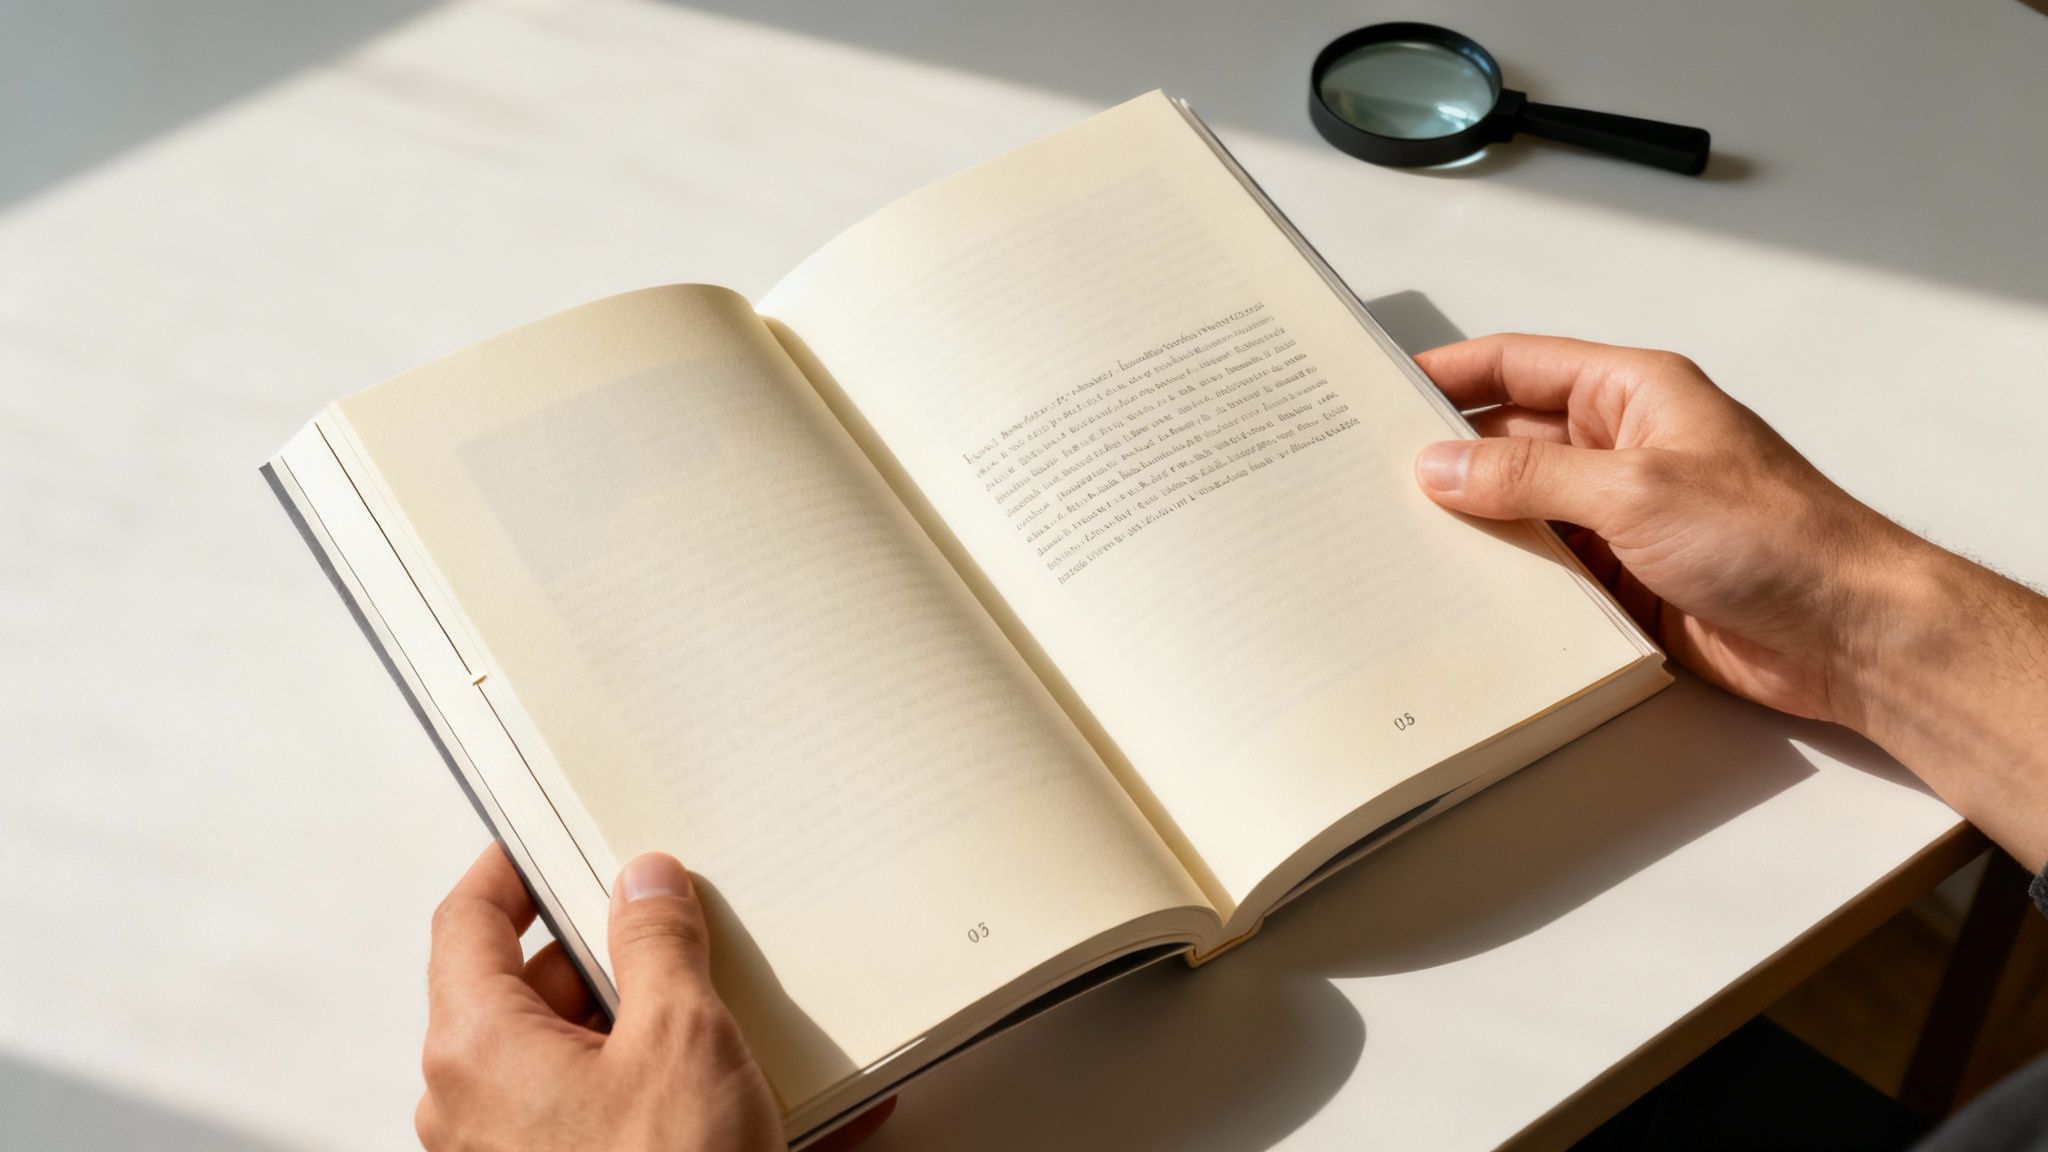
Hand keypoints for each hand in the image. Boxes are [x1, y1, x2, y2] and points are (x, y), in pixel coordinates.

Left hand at [416, 845, 892, 1151]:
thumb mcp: (680, 1036)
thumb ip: (656, 942)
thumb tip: (643, 884)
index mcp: (476, 1046)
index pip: (467, 922)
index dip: (512, 869)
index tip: (549, 840)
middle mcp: (471, 1103)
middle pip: (528, 989)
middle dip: (609, 953)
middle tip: (673, 922)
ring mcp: (510, 1151)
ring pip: (575, 1054)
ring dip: (647, 1025)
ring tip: (731, 1013)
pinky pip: (607, 1111)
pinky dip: (666, 1088)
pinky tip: (751, 1089)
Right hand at [1411, 334, 2047, 870]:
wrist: (1847, 633)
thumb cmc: (1772, 537)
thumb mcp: (1635, 489)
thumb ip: (1529, 477)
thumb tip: (1439, 465)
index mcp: (1632, 393)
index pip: (1518, 367)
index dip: (1449, 374)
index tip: (1379, 390)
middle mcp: (1621, 446)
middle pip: (1510, 441)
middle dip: (1446, 458)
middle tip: (1367, 476)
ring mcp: (1621, 515)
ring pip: (1521, 510)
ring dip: (1472, 525)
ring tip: (1394, 539)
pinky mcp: (1624, 578)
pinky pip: (1546, 570)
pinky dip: (1505, 579)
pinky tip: (1456, 591)